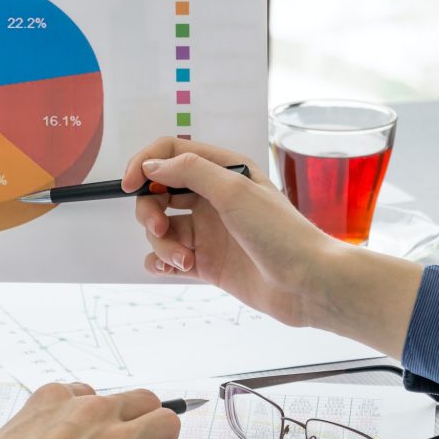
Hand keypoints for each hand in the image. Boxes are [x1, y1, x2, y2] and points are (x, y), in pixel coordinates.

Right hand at [122, 137, 423, 357]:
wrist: (308, 285)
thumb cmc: (282, 233)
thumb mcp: (235, 191)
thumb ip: (190, 171)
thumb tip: (151, 164)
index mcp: (223, 171)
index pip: (171, 152)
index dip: (144, 163)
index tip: (130, 184)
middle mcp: (213, 198)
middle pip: (158, 192)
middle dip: (150, 210)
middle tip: (161, 227)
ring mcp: (208, 231)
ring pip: (161, 228)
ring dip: (161, 243)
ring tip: (183, 259)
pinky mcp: (206, 262)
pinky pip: (167, 256)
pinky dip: (161, 261)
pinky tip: (171, 268)